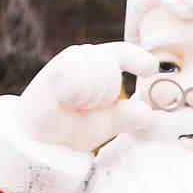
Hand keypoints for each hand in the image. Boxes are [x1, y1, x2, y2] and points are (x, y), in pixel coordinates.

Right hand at [17, 42, 157, 153]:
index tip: (150, 68)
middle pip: (112, 69)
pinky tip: (65, 100)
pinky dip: (77, 95)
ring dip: (90, 97)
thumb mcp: (105, 124)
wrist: (41, 139)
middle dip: (105, 96)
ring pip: (98, 71)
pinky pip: (81, 77)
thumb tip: (148, 112)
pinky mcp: (56, 69)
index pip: (121, 53)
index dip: (137, 58)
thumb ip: (126, 117)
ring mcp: (69, 61)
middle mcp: (84, 58)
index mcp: (99, 66)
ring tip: (73, 105)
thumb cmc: (71, 125)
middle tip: (84, 108)